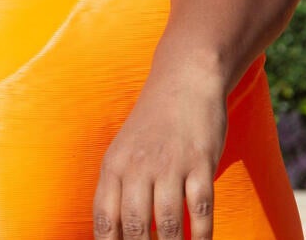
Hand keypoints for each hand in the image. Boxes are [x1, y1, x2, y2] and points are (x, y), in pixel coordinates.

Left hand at [93, 72, 226, 239]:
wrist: (183, 80)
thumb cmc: (152, 125)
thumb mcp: (124, 152)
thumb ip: (119, 189)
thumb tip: (115, 232)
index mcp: (113, 166)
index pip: (104, 219)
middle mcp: (137, 167)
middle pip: (134, 226)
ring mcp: (169, 164)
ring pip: (167, 223)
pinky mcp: (200, 162)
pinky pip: (200, 209)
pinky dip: (200, 235)